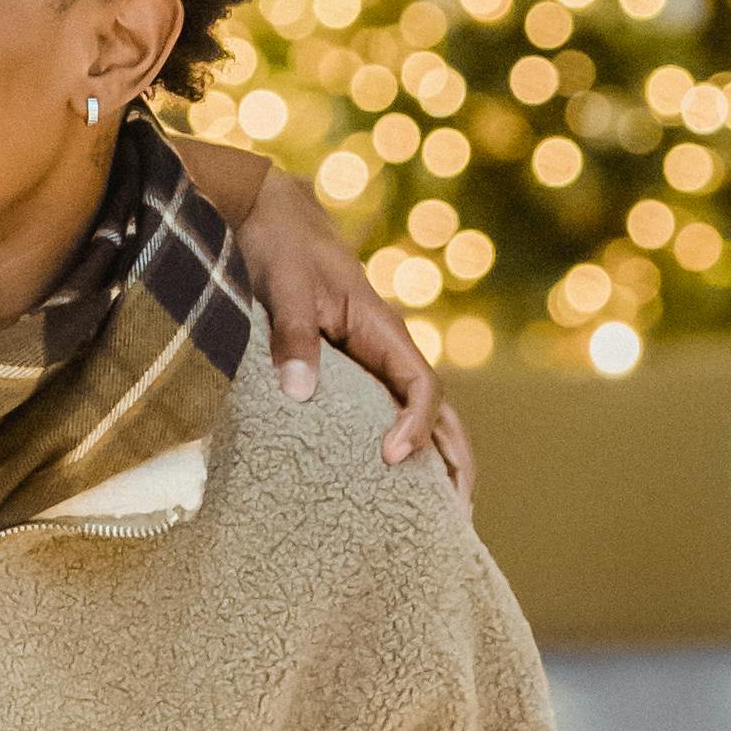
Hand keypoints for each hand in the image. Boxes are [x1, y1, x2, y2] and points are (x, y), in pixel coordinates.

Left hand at [228, 168, 470, 486]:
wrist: (271, 212)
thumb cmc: (281, 245)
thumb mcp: (286, 287)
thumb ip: (294, 337)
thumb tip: (301, 394)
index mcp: (382, 328)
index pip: (423, 385)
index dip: (417, 424)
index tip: (391, 457)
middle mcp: (387, 346)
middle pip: (440, 409)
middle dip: (454, 460)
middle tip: (459, 517)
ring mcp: (373, 357)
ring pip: (421, 412)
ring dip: (436, 459)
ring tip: (441, 516)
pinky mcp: (352, 363)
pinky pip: (388, 408)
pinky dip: (403, 442)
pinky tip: (392, 479)